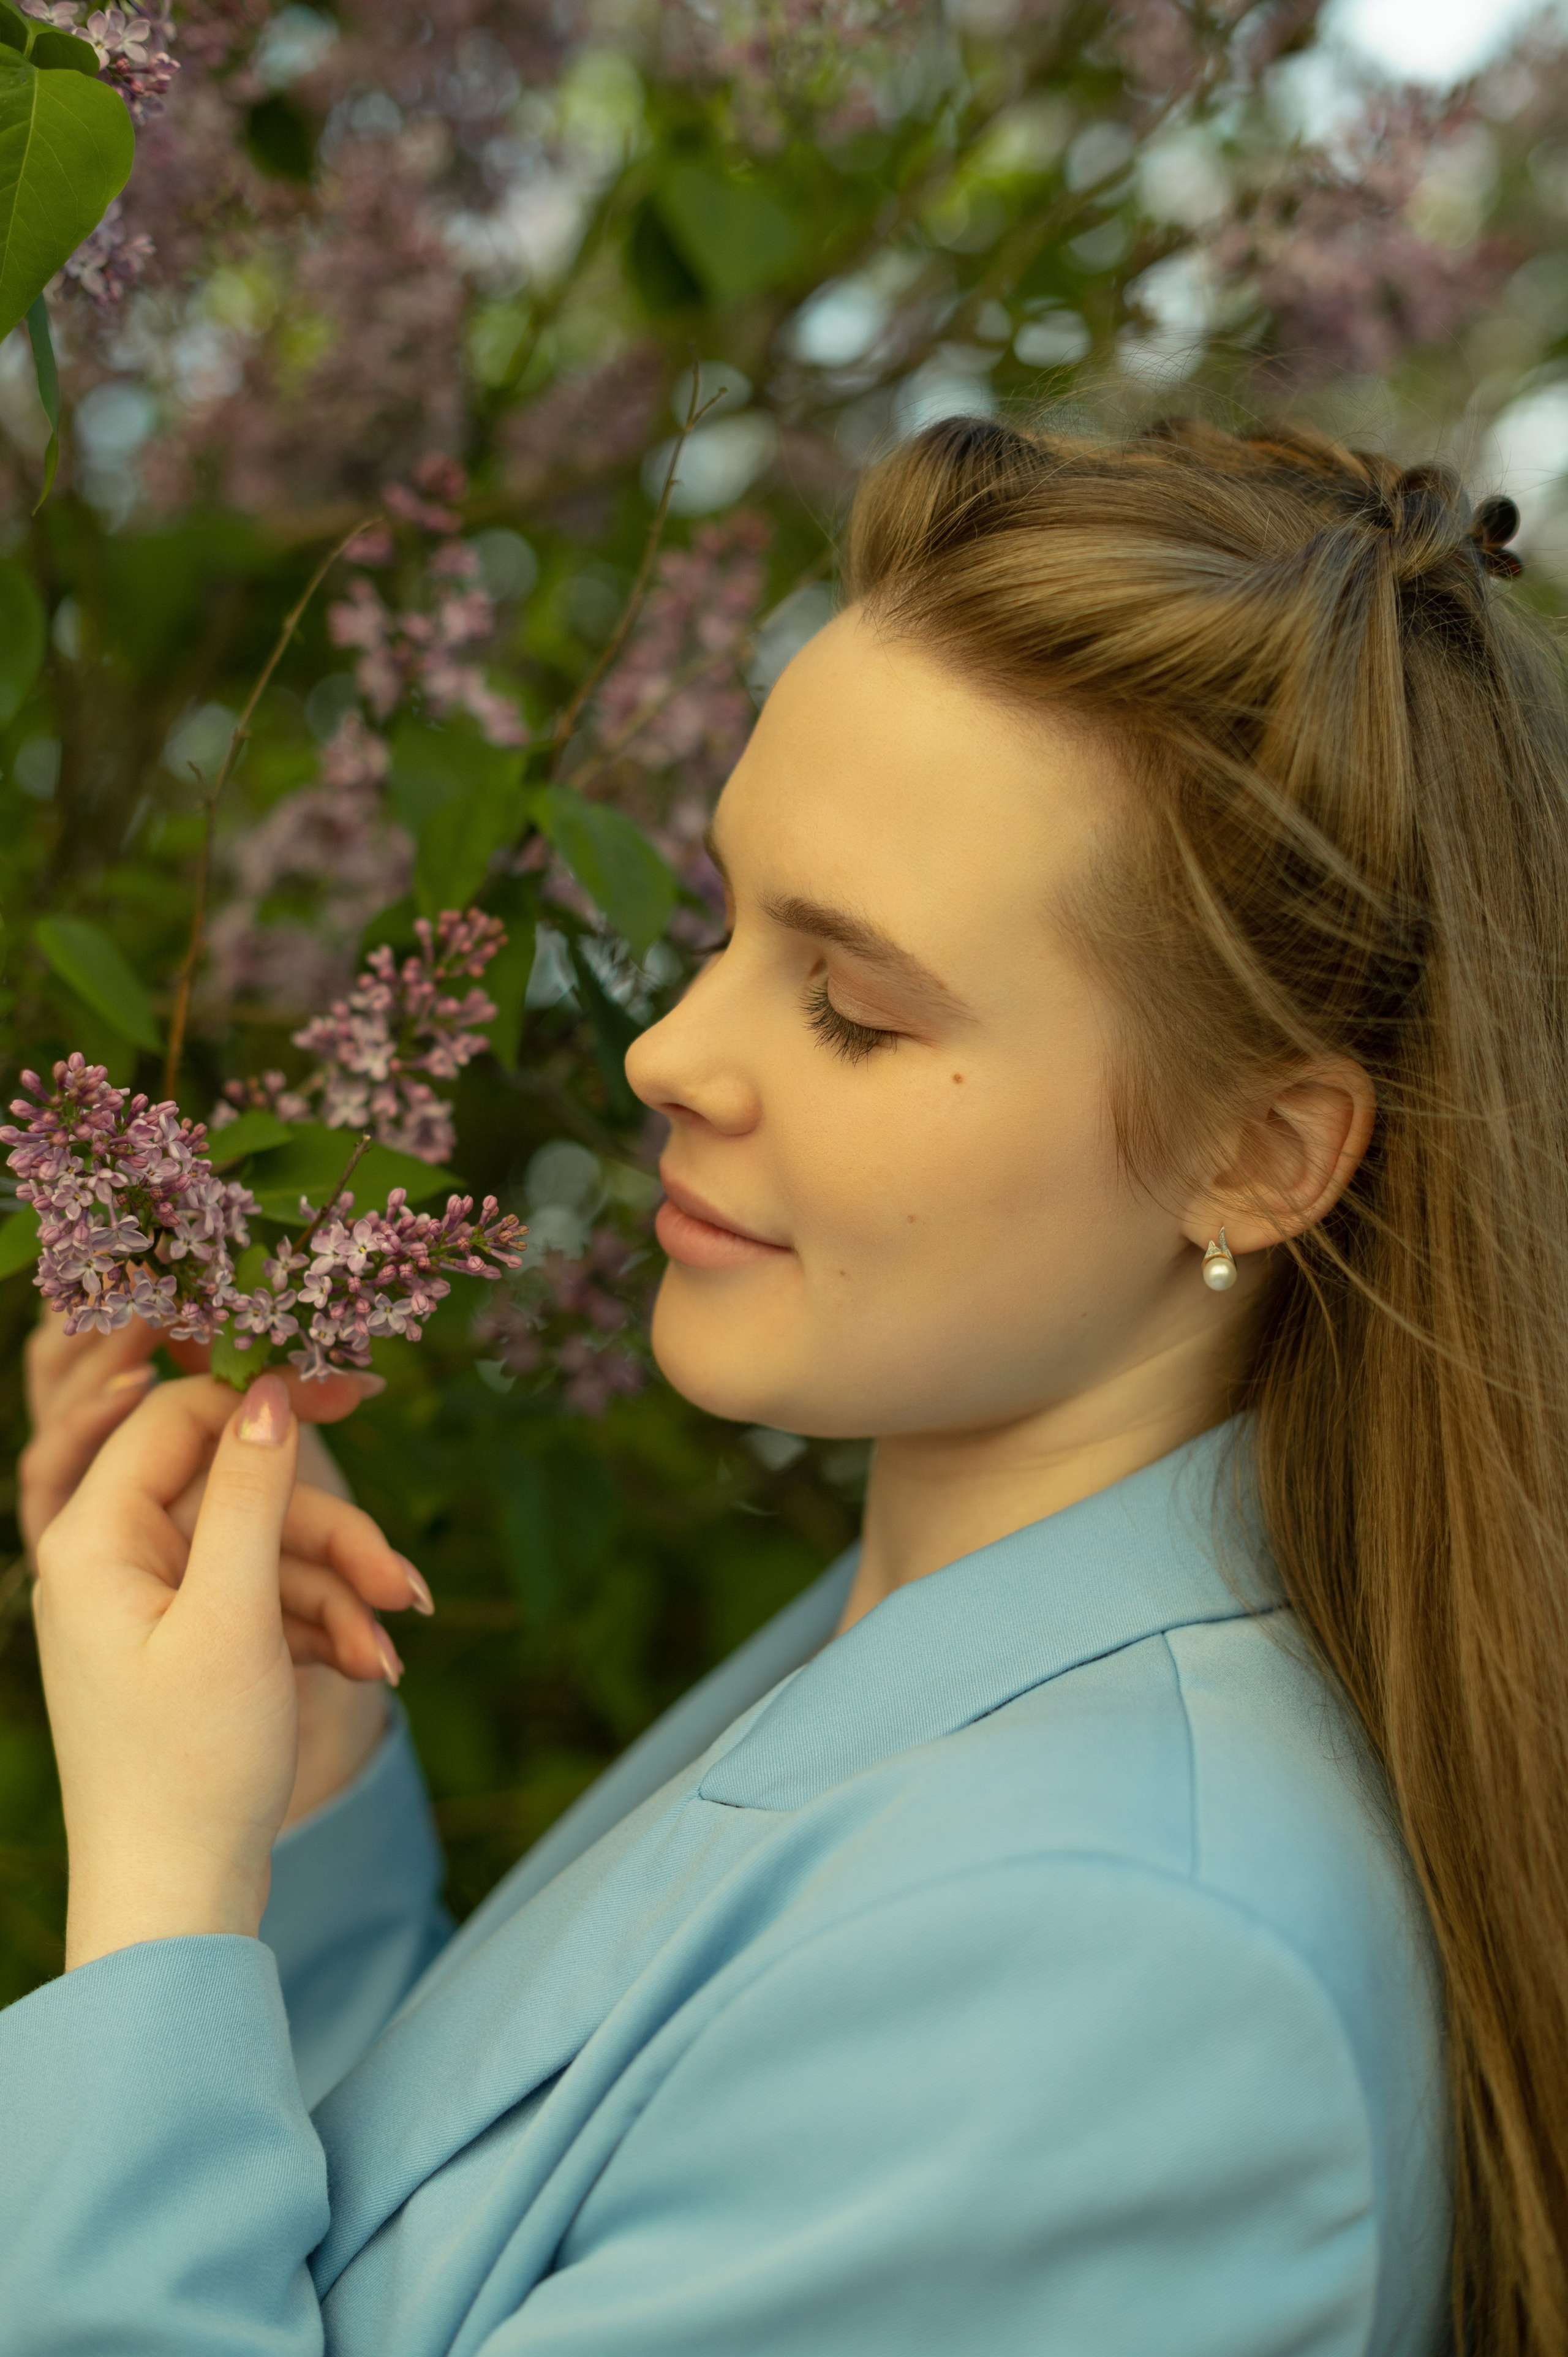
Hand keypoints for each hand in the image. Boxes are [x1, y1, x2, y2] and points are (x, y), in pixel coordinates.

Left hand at [21, 1312, 429, 1821]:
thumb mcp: (233, 1615)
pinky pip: (266, 1601)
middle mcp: (113, 1560)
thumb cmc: (192, 1765)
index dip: (271, 1399)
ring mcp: (150, 1605)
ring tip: (389, 1656)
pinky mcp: (188, 1645)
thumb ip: (249, 1493)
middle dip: (331, 1538)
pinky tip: (366, 1671)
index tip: (358, 1391)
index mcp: (95, 1539)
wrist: (176, 1904)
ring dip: (340, 1594)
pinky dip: (322, 1628)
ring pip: (268, 1551)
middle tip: (402, 1586)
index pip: (182, 1417)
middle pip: (242, 1493)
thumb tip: (268, 1390)